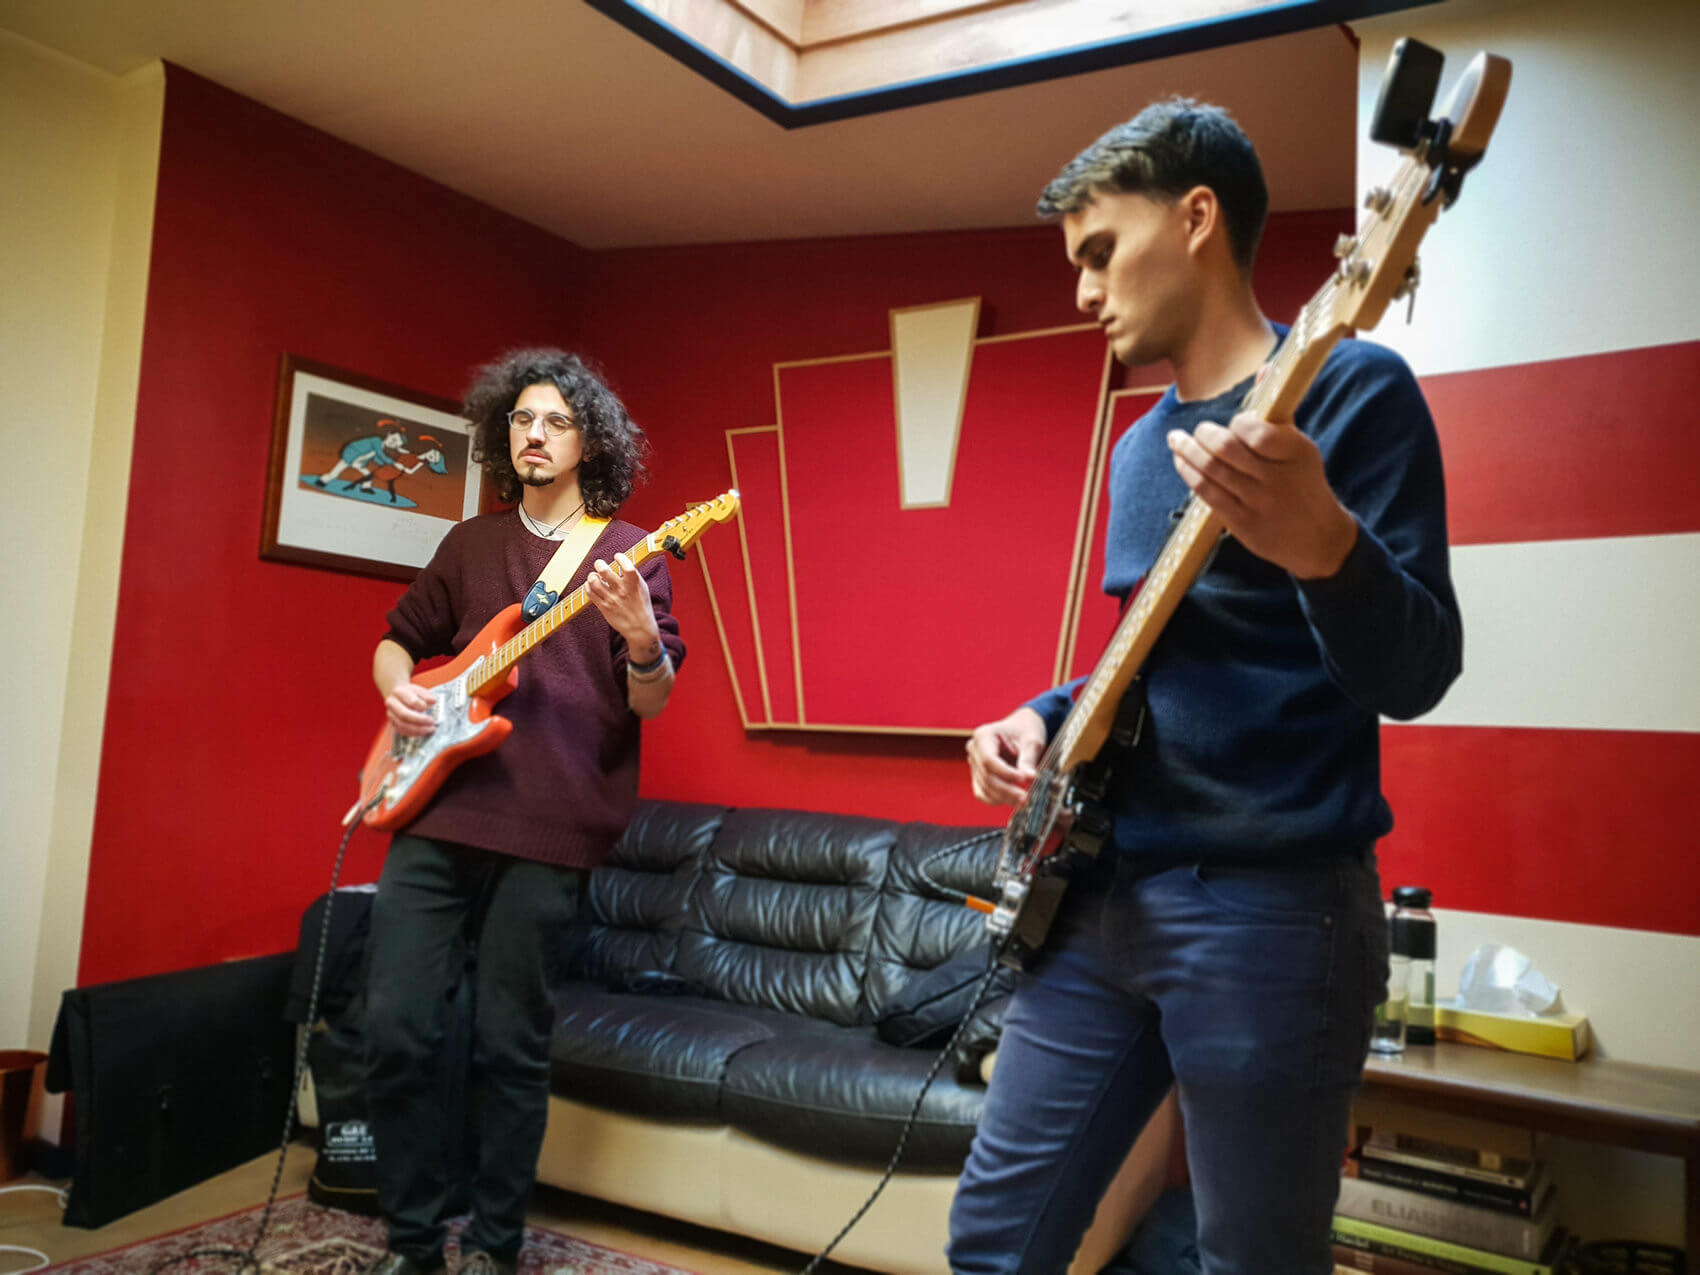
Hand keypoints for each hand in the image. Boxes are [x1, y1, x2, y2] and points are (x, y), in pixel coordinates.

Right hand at [385, 683, 436, 737]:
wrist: (398, 696)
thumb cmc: (410, 693)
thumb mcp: (419, 690)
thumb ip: (426, 695)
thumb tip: (433, 701)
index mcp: (399, 692)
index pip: (411, 701)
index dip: (421, 706)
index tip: (429, 707)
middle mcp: (392, 704)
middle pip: (404, 715)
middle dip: (420, 720)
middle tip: (431, 722)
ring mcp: (391, 714)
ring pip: (402, 725)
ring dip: (418, 729)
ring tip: (430, 729)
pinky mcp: (393, 723)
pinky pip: (402, 731)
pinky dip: (413, 733)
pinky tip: (423, 732)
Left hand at [586, 552, 660, 655]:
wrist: (639, 627)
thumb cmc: (641, 605)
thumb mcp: (642, 588)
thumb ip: (632, 575)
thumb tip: (621, 562)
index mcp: (634, 584)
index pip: (626, 566)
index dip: (620, 557)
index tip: (617, 556)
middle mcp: (622, 590)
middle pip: (604, 571)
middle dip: (600, 564)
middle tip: (600, 565)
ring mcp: (612, 599)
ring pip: (594, 581)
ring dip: (592, 575)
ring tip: (595, 576)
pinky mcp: (604, 607)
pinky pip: (590, 592)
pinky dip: (588, 585)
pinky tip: (592, 585)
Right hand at [966, 707, 1047, 805]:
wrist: (1021, 729)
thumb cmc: (1025, 730)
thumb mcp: (1031, 741)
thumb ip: (1028, 759)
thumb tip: (1029, 777)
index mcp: (984, 735)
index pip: (989, 759)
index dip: (1005, 773)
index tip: (1023, 779)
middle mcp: (974, 749)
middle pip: (986, 776)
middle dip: (1006, 790)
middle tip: (1025, 797)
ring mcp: (974, 763)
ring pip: (984, 787)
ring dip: (1003, 798)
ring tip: (1022, 802)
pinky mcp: (978, 775)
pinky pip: (983, 792)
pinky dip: (997, 799)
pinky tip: (1013, 801)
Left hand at [1166, 407, 1358, 579]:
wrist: (1317, 538)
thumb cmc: (1303, 482)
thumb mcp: (1300, 447)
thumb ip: (1278, 411)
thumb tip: (1266, 367)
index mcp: (1296, 453)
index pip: (1258, 431)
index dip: (1239, 423)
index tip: (1235, 422)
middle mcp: (1277, 478)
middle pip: (1226, 449)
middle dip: (1203, 435)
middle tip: (1197, 430)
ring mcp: (1257, 502)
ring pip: (1210, 470)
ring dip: (1186, 451)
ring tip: (1176, 439)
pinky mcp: (1240, 523)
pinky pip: (1206, 492)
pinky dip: (1188, 473)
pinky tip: (1181, 461)